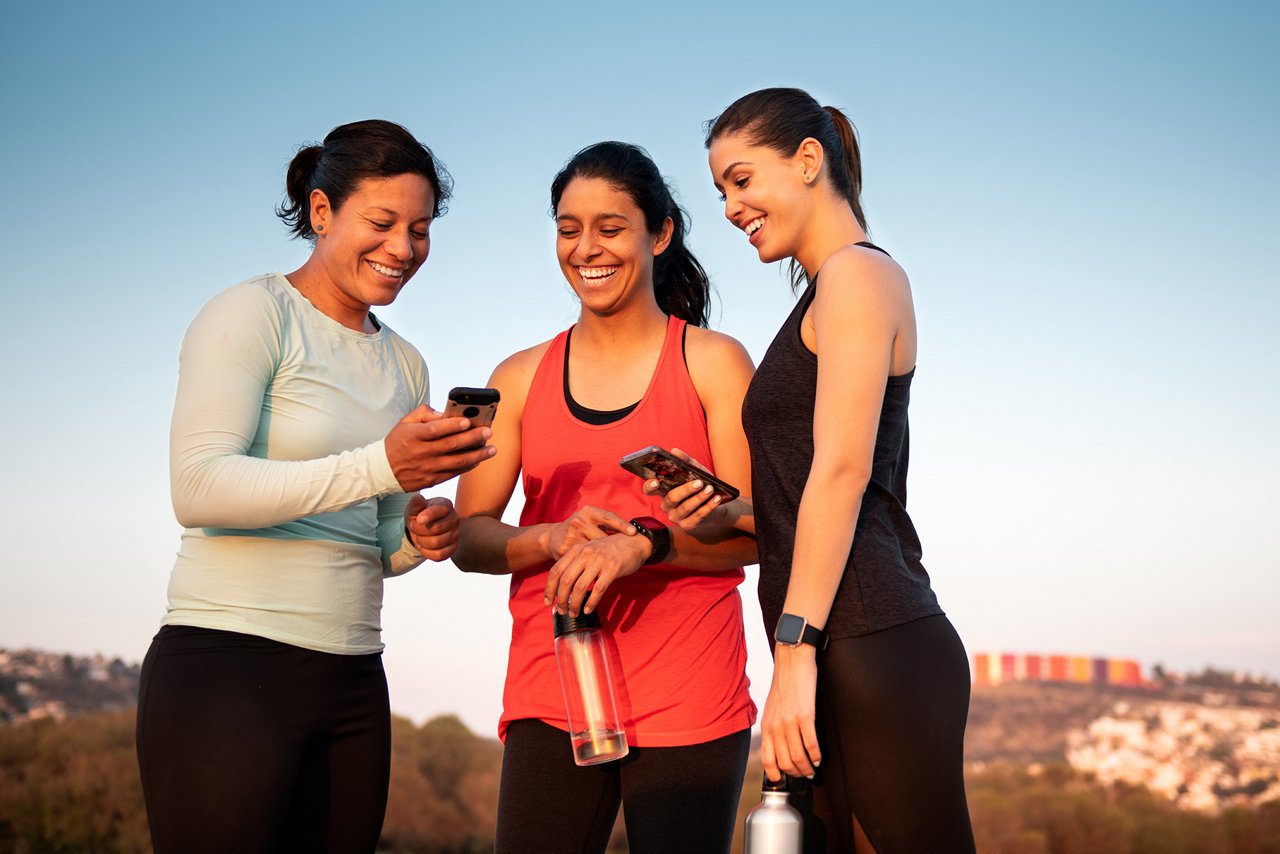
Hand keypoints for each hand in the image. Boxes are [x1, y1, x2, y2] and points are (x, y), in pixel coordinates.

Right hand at [385, 405, 495, 490]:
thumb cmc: (396, 442)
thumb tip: (444, 413)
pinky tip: (478, 460)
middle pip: (451, 445)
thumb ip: (424, 414)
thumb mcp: (405, 423)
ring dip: (477, 455)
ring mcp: (428, 468)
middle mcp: (422, 453)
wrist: (382, 471)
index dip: (453, 426)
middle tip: (488, 432)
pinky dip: (468, 466)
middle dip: (473, 438)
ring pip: (457, 462)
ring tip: (492, 449)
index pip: (436, 430)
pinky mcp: (431, 480)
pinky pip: (454, 473)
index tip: (468, 421)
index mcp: (414, 436)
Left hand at [404, 494, 459, 561]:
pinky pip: (440, 555)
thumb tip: (419, 498)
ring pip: (437, 543)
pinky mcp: (453, 548)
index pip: (439, 511)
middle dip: (419, 530)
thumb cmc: (419, 515)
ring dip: (422, 542)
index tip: (417, 519)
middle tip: (413, 527)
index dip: (427, 516)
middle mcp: (455, 519)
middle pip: (436, 529)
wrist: (422, 529)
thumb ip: (416, 503)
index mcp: (446, 505)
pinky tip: (424, 547)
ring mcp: (456, 534)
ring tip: (419, 537)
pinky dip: (428, 553)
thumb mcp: (414, 508)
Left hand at [543, 531, 648, 616]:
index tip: (548, 601)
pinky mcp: (612, 569)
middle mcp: (585, 554)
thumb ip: (577, 563)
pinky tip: (588, 609)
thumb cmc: (611, 549)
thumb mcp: (590, 551)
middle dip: (561, 599)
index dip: (549, 588)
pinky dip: (591, 602)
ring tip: (574, 613)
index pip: (555, 571)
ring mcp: (599, 561)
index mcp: (577, 550)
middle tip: (562, 611)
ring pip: (580, 587)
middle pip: (565, 581)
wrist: (635, 542)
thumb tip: (564, 586)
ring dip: (574, 604)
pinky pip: (598, 589)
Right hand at [544, 506, 634, 559]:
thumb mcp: (590, 521)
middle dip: (612, 547)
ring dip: (602, 558)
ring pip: (593, 551)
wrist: (552, 537)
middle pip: (602, 537)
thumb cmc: (579, 529)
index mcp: (588, 512)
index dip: (621, 524)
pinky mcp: (565, 550)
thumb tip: (633, 534)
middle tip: (626, 553)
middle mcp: (579, 521)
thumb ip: (606, 526)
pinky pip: (583, 560)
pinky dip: (591, 566)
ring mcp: (571, 535)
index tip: (633, 532)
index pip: (608, 517)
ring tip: (613, 564)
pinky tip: (598, 571)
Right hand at [641, 447, 724, 531]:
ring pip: (685, 508)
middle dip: (686, 490)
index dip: (649, 486)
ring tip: (710, 489)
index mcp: (663, 490)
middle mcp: (666, 505)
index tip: (655, 481)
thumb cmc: (701, 485)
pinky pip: (697, 516)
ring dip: (699, 498)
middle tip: (699, 482)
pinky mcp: (688, 526)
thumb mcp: (696, 471)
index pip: (649, 489)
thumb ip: (686, 461)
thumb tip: (675, 451)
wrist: (716, 503)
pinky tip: (716, 499)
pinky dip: (708, 507)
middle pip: (672, 498)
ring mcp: (676, 517)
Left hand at [760, 644, 822, 781]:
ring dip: (807, 768)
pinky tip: (819, 758)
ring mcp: (790, 722)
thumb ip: (773, 726)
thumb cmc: (785, 683)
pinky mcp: (805, 715)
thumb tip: (779, 745)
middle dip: (796, 774)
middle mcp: (775, 727)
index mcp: (766, 725)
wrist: (792, 661)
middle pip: (784, 762)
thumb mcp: (772, 707)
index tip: (786, 779)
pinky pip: (811, 744)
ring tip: (813, 769)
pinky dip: (816, 755)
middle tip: (804, 775)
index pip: (767, 759)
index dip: (776, 774)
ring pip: (798, 757)